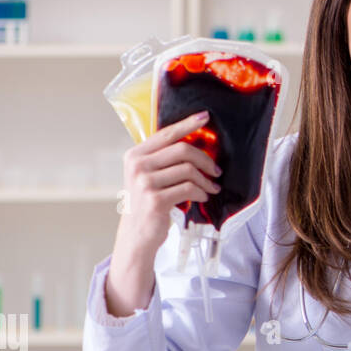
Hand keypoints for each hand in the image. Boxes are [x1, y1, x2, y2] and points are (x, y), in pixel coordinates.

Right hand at [116, 110, 222, 256]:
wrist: (137, 233)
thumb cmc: (147, 202)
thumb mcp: (148, 175)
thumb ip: (164, 158)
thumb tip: (195, 142)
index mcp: (135, 155)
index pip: (166, 133)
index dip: (188, 124)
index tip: (205, 117)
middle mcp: (137, 166)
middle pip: (182, 150)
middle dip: (205, 159)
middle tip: (216, 170)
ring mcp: (145, 183)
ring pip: (189, 170)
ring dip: (205, 180)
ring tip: (210, 187)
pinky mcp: (155, 199)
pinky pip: (189, 188)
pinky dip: (201, 192)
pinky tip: (202, 197)